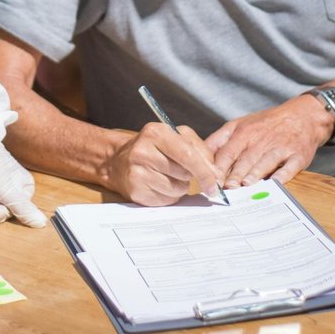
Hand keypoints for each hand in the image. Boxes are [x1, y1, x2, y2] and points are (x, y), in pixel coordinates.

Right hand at [105, 122, 223, 205]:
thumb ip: (198, 150)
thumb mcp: (174, 137)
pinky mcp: (136, 191)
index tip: (216, 182)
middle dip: (191, 176)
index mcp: (156, 133)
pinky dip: (169, 195)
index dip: (206, 171)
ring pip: (177, 189)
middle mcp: (143, 152)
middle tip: (184, 172)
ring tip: (167, 176)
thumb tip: (215, 175)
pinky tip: (158, 185)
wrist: (118, 161)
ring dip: (179, 186)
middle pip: (185, 173)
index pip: (188, 154)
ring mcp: (137, 173)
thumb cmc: (153, 148)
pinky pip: (167, 200)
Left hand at [205, 95, 330, 187]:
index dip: (218, 167)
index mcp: (243, 132)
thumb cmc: (265, 124)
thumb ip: (220, 140)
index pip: (227, 152)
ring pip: (265, 162)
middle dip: (235, 174)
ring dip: (255, 174)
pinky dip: (282, 175)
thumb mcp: (240, 125)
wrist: (302, 116)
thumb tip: (199, 157)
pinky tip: (275, 184)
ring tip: (246, 186)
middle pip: (245, 159)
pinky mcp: (297, 156)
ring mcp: (280, 147)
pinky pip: (289, 167)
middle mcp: (261, 139)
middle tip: (226, 189)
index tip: (210, 181)